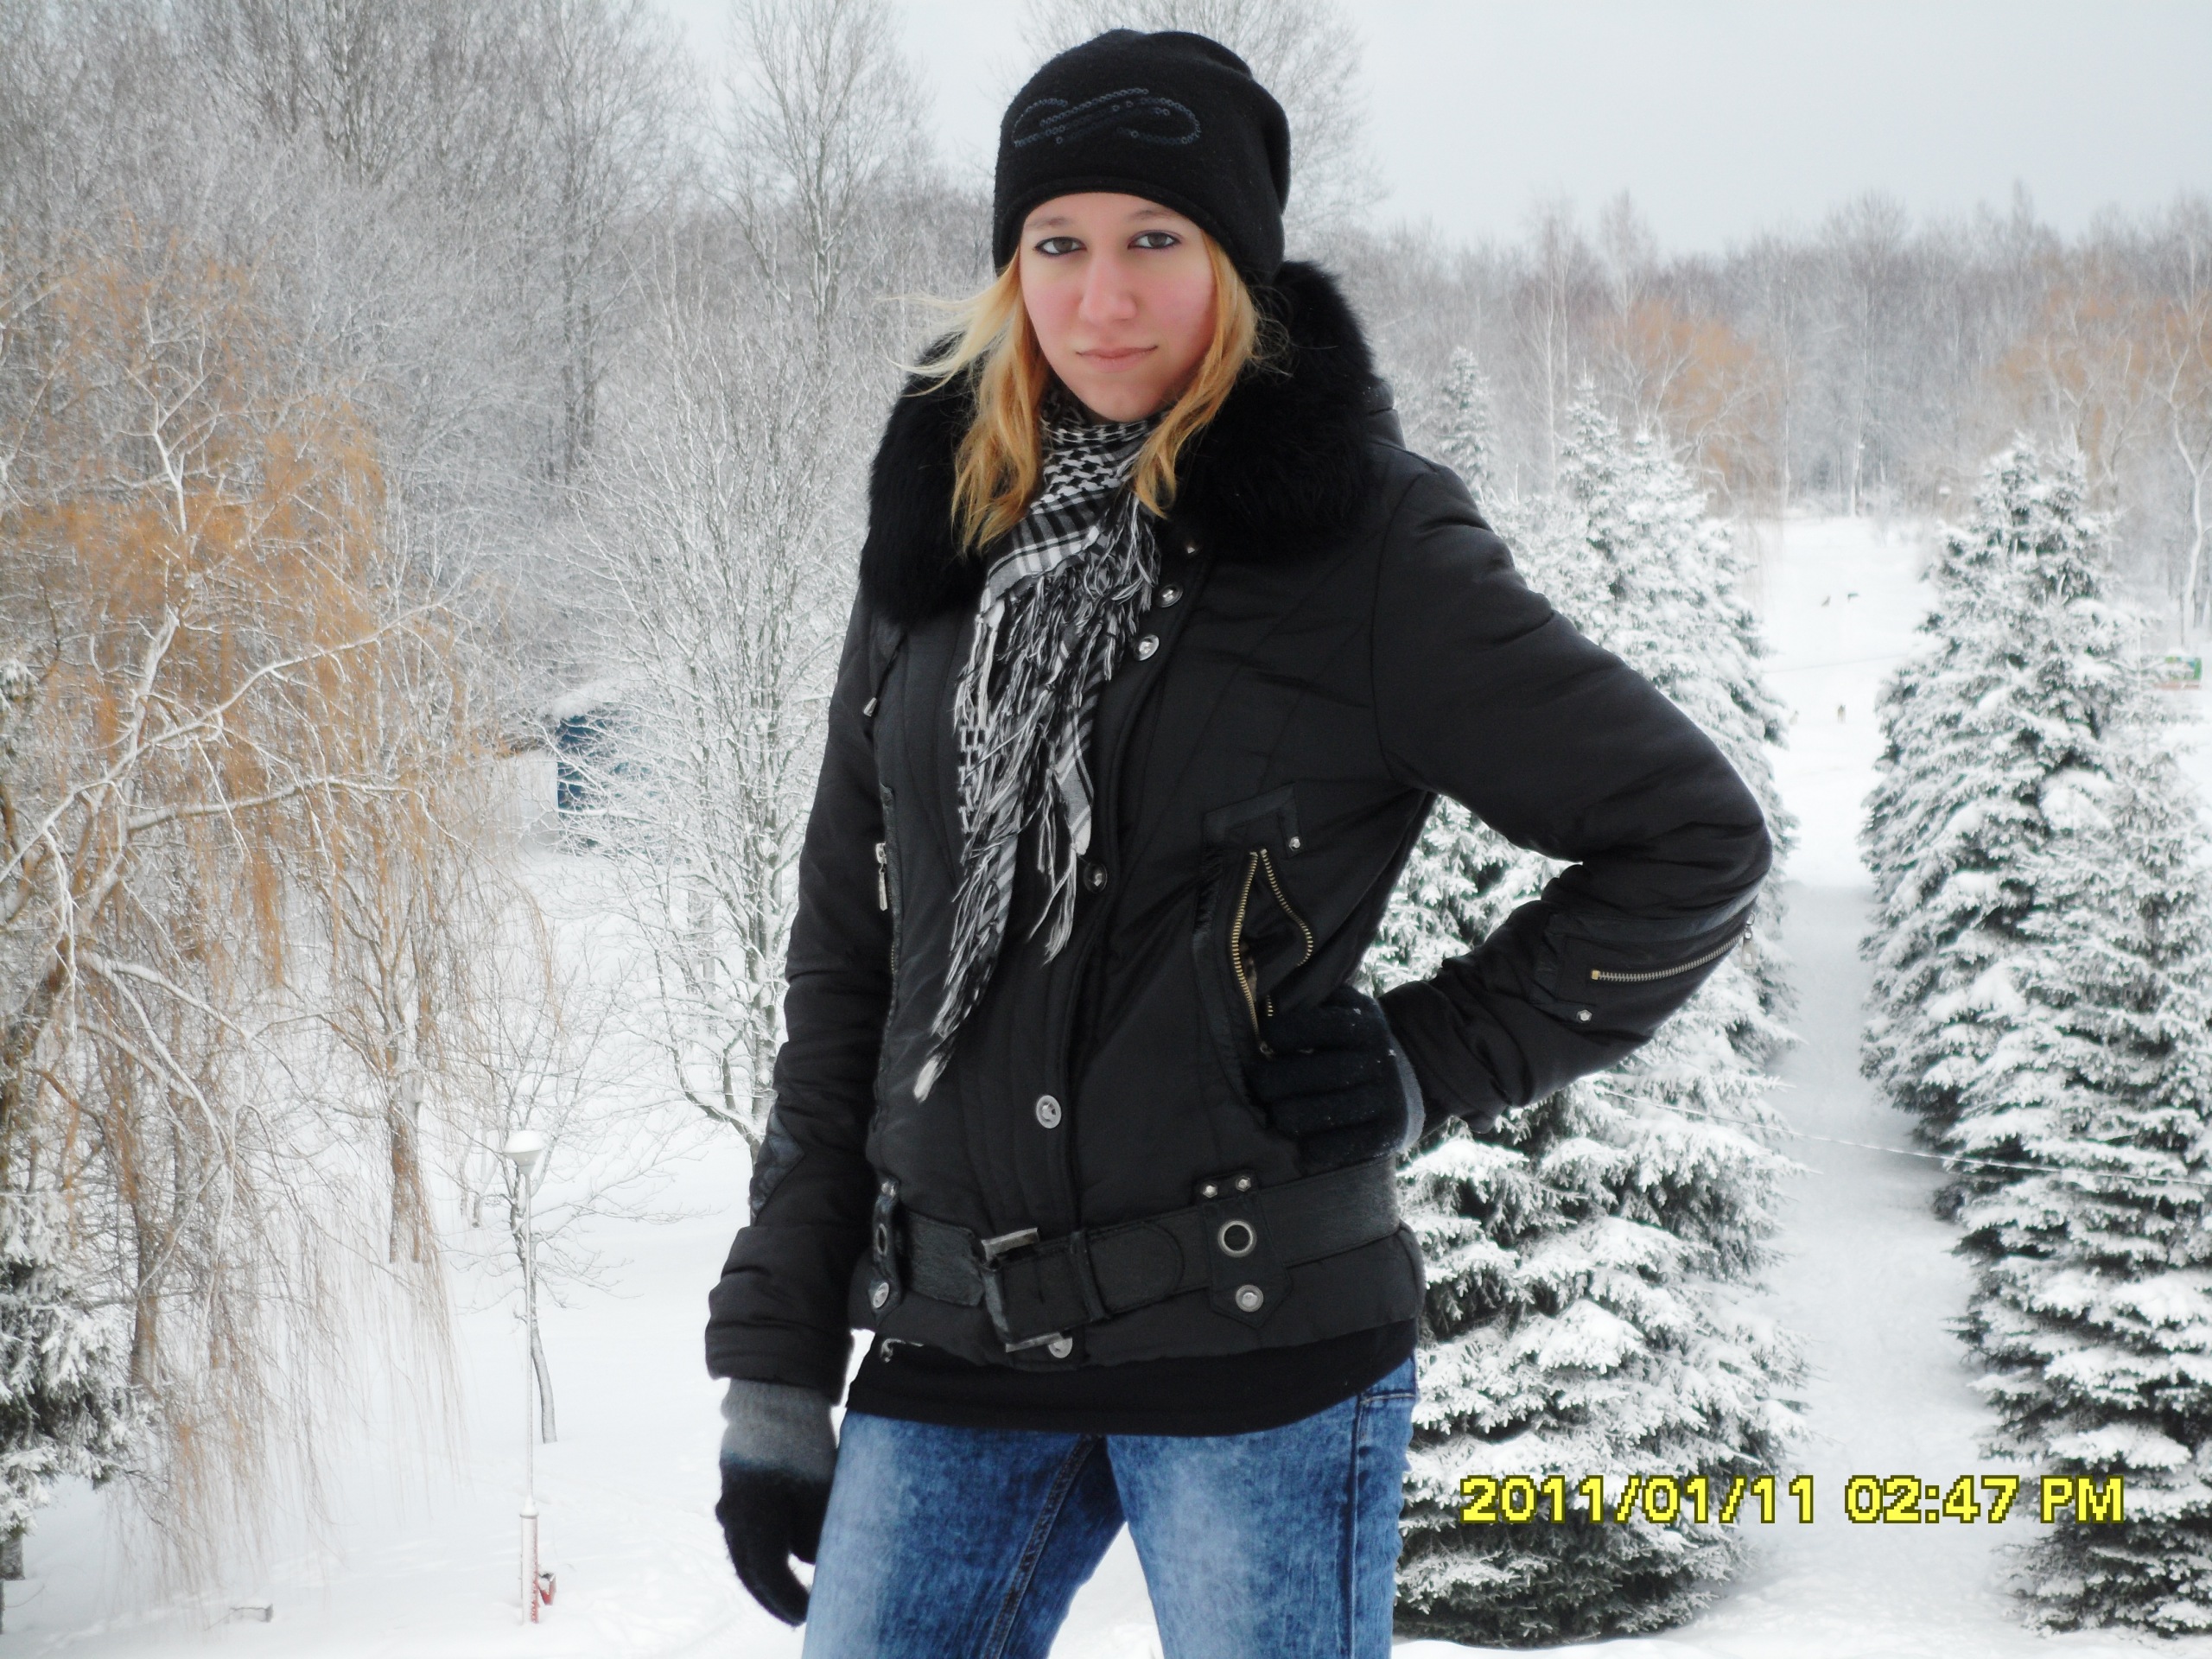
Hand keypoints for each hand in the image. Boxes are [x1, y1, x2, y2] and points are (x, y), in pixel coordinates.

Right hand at [716, 1380, 836, 1624]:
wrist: (775, 1395)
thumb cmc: (802, 1446)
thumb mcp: (819, 1495)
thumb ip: (814, 1536)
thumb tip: (810, 1558)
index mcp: (754, 1525)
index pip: (770, 1577)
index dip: (789, 1600)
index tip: (810, 1615)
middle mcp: (734, 1518)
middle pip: (750, 1571)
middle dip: (772, 1597)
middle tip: (794, 1616)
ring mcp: (730, 1500)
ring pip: (743, 1551)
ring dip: (763, 1574)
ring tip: (783, 1590)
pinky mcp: (734, 1483)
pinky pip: (742, 1530)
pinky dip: (758, 1548)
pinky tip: (773, 1551)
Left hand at [1245, 984, 1422, 1170]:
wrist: (1414, 1076)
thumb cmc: (1356, 1040)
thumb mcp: (1347, 1008)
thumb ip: (1315, 1000)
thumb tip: (1267, 999)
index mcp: (1366, 1025)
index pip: (1322, 1026)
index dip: (1286, 1032)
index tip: (1265, 1038)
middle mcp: (1380, 1060)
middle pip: (1323, 1073)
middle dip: (1279, 1080)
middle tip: (1257, 1084)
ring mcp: (1387, 1098)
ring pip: (1332, 1112)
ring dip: (1293, 1115)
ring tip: (1273, 1113)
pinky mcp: (1389, 1132)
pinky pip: (1349, 1145)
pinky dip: (1319, 1148)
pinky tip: (1300, 1144)